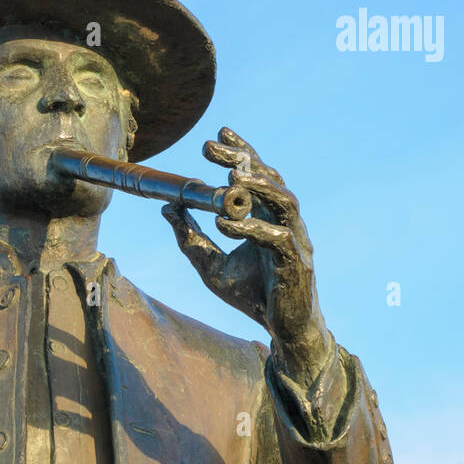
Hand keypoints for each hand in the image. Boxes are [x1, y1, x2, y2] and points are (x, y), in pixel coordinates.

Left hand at [162, 127, 331, 377]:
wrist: (282, 329)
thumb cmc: (252, 295)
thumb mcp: (211, 266)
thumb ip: (190, 239)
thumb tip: (167, 209)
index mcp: (268, 217)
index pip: (258, 175)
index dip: (241, 150)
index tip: (218, 134)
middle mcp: (284, 223)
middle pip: (270, 179)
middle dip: (242, 158)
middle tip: (210, 147)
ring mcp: (295, 241)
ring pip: (284, 201)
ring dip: (258, 185)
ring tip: (231, 175)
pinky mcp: (296, 264)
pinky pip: (276, 239)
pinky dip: (250, 229)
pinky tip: (223, 225)